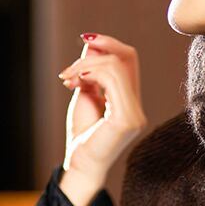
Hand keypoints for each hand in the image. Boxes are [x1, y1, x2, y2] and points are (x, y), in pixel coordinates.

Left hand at [58, 33, 147, 191]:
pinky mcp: (127, 119)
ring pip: (116, 67)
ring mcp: (135, 114)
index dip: (110, 43)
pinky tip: (76, 82)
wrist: (78, 165)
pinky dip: (91, 74)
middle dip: (94, 54)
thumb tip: (94, 42)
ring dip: (86, 65)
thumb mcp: (86, 94)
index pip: (129, 59)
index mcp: (130, 101)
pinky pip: (112, 80)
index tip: (85, 41)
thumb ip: (92, 70)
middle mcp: (137, 107)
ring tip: (67, 78)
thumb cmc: (82, 135)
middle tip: (68, 70)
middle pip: (125, 58)